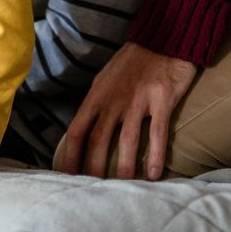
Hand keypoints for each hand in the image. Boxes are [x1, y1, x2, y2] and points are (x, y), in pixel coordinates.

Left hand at [53, 42, 200, 179]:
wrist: (164, 38)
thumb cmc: (133, 63)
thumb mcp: (105, 80)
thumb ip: (97, 105)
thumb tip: (85, 131)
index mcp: (97, 95)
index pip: (77, 130)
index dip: (71, 155)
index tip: (67, 176)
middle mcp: (114, 100)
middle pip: (98, 139)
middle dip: (93, 168)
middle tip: (92, 192)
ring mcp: (138, 100)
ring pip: (126, 140)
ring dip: (123, 166)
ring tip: (121, 188)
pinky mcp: (162, 100)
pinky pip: (158, 133)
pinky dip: (155, 155)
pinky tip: (154, 174)